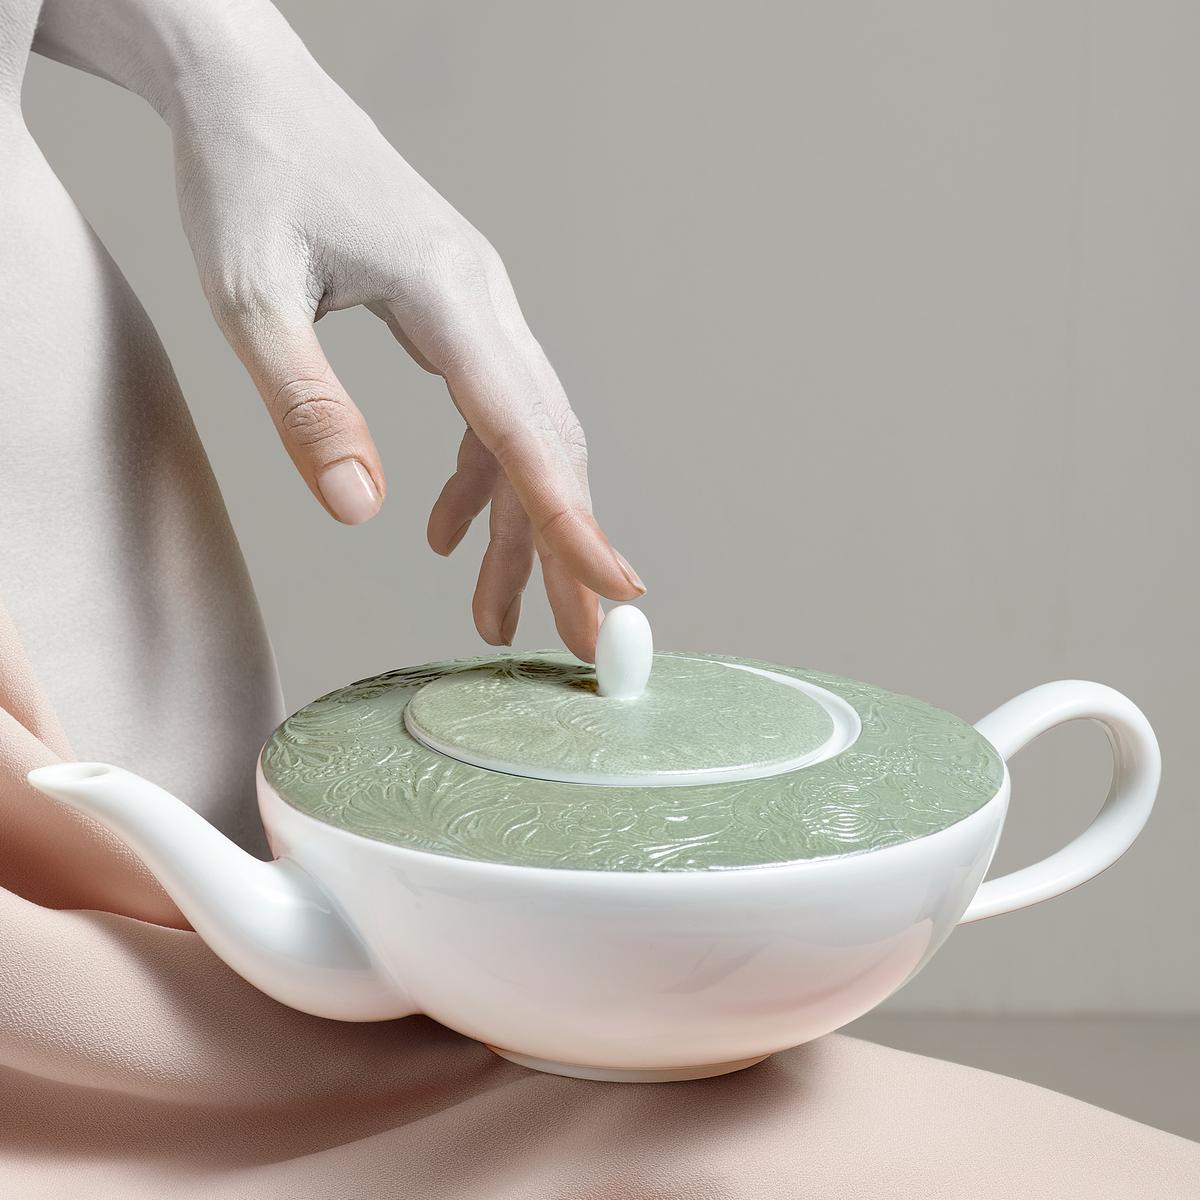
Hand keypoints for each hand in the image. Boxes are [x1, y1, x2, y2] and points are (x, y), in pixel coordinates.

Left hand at [36, 0, 643, 661]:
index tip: (619, 594)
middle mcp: (485, 305)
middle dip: (565, 550)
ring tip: (493, 614)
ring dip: (519, 529)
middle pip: (548, 446)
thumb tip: (362, 514)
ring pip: (526, 437)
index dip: (576, 522)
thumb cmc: (244, 177)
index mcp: (449, 298)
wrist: (248, 90)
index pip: (527, 433)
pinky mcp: (457, 315)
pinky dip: (481, 481)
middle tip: (575, 644)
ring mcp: (479, 308)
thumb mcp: (250, 300)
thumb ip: (309, 408)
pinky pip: (491, 413)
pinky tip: (442, 528)